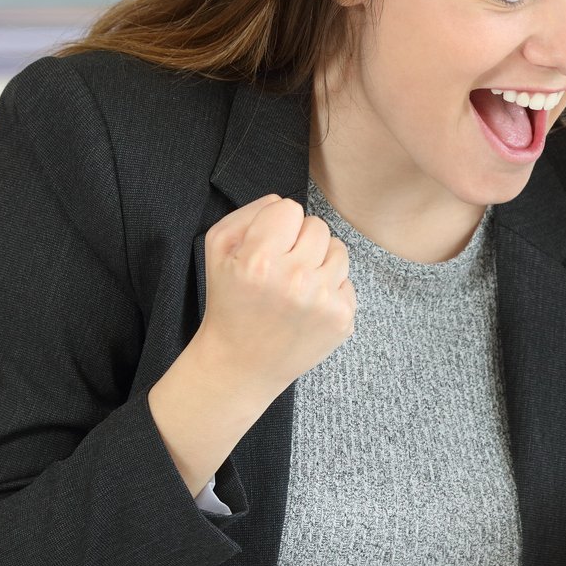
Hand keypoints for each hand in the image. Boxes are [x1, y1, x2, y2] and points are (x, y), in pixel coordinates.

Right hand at [193, 193, 355, 399]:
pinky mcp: (341, 319)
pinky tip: (307, 305)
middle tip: (281, 267)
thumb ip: (249, 214)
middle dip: (299, 241)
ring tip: (295, 284)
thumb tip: (282, 201)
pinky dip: (330, 288)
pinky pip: (347, 280)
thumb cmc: (229, 302)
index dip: (277, 225)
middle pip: (318, 226)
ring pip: (339, 249)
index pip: (290, 208)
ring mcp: (322, 302)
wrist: (241, 363)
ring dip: (319, 261)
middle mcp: (294, 280)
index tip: (268, 246)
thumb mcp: (217, 251)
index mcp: (259, 261)